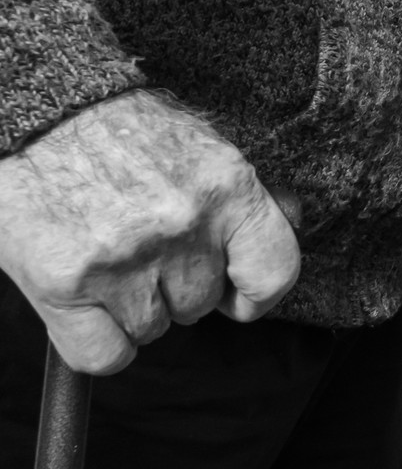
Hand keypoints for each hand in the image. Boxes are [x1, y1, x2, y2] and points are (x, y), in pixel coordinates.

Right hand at [0, 91, 300, 375]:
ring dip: (135, 308)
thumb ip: (249, 194)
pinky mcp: (65, 286)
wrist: (42, 113)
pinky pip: (106, 355)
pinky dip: (101, 341)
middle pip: (203, 303)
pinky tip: (89, 302)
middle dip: (178, 284)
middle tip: (144, 245)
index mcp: (227, 186)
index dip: (257, 293)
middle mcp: (182, 224)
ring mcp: (123, 258)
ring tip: (109, 256)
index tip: (239, 295)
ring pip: (154, 328)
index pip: (275, 271)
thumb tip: (292, 222)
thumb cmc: (124, 130)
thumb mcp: (203, 145)